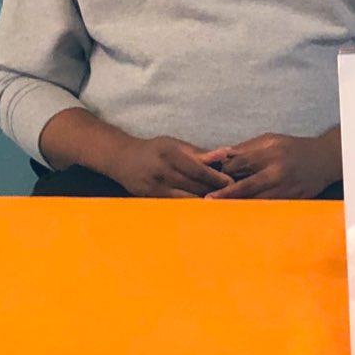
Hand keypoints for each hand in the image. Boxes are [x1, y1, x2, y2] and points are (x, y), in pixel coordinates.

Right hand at [102, 133, 233, 198]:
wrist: (122, 159)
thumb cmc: (154, 150)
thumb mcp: (175, 145)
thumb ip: (199, 152)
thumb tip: (225, 153)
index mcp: (169, 154)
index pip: (198, 170)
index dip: (216, 178)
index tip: (231, 183)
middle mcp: (162, 172)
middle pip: (194, 186)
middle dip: (214, 191)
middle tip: (232, 195)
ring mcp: (155, 188)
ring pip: (187, 199)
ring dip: (205, 202)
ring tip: (221, 203)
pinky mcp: (152, 199)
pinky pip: (176, 206)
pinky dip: (191, 207)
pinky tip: (202, 209)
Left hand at [202, 132, 340, 199]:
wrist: (323, 159)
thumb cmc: (292, 148)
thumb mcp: (270, 140)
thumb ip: (246, 148)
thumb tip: (221, 156)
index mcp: (269, 152)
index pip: (240, 163)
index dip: (223, 171)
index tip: (206, 178)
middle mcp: (277, 170)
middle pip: (247, 184)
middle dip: (227, 194)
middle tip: (208, 201)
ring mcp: (285, 187)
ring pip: (257, 200)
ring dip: (238, 206)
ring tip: (220, 212)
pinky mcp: (292, 199)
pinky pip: (270, 207)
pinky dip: (255, 211)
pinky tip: (242, 216)